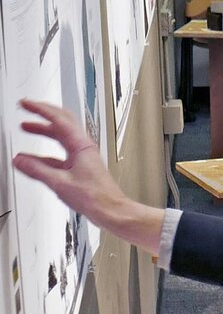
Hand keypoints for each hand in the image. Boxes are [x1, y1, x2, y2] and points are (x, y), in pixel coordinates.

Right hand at [12, 99, 164, 252]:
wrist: (110, 210)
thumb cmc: (95, 197)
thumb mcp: (60, 183)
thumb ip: (37, 170)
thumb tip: (20, 160)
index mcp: (81, 146)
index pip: (59, 119)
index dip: (41, 109)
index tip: (27, 104)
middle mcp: (83, 147)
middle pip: (63, 122)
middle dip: (44, 113)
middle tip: (28, 107)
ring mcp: (82, 156)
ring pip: (61, 137)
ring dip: (44, 130)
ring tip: (27, 126)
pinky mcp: (80, 167)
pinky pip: (60, 153)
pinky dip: (45, 152)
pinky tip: (33, 158)